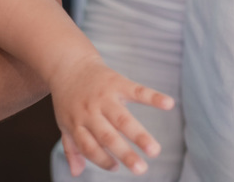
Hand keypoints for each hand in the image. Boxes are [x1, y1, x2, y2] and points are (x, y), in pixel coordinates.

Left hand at [51, 55, 174, 176]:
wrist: (68, 63)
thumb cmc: (69, 99)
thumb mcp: (64, 121)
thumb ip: (72, 147)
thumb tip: (75, 173)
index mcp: (76, 122)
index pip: (88, 146)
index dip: (100, 159)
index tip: (115, 167)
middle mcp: (89, 111)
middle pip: (107, 135)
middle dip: (124, 153)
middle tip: (141, 170)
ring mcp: (103, 96)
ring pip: (122, 118)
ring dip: (139, 135)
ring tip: (155, 151)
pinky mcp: (117, 82)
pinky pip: (136, 90)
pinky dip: (153, 96)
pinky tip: (169, 104)